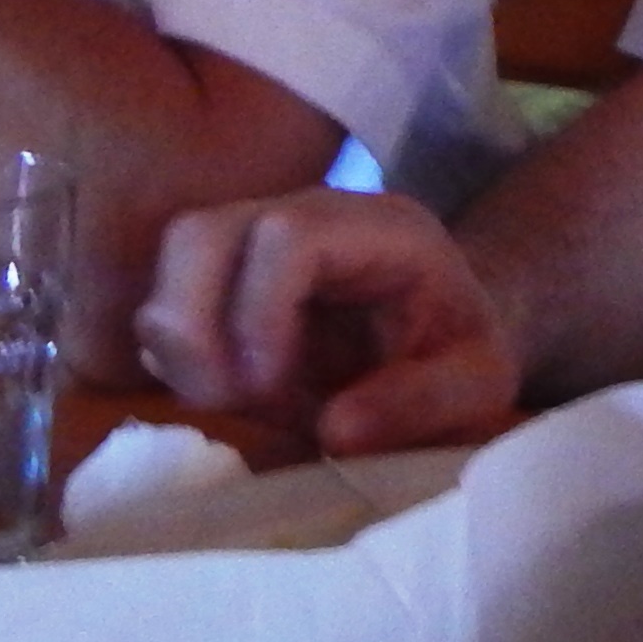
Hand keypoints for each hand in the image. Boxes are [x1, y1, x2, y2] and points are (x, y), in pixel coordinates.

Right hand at [134, 193, 528, 455]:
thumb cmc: (459, 353)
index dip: (260, 315)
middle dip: (197, 330)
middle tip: (241, 402)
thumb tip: (336, 427)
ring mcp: (256, 234)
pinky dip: (174, 356)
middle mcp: (307, 214)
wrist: (443, 335)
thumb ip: (424, 403)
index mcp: (379, 229)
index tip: (275, 391)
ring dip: (180, 347)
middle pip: (201, 232)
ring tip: (238, 401)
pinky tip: (228, 392)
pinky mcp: (221, 272)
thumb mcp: (479, 387)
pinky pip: (164, 297)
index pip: (286, 236)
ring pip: (171, 260)